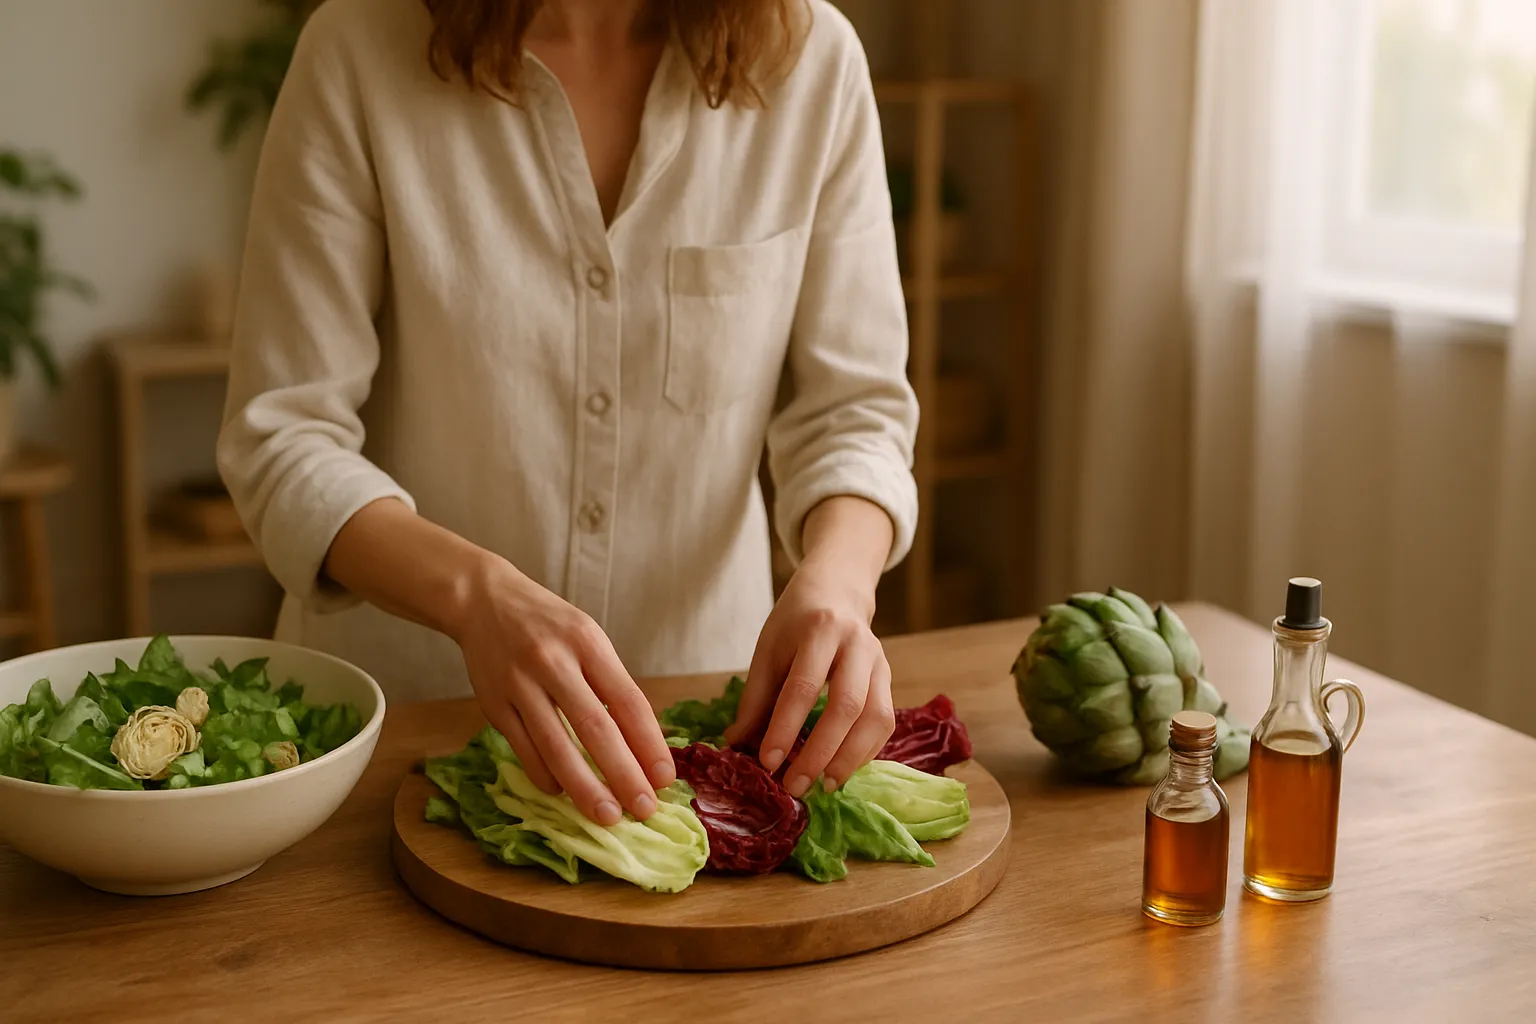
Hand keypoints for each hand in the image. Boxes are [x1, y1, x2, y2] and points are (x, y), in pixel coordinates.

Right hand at [448, 556, 675, 825]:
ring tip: (606, 815)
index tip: (665, 778)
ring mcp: (520, 684)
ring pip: (556, 746)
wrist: (483, 600)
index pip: (628, 701)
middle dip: (623, 774)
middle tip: (643, 809)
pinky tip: (562, 793)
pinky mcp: (492, 703)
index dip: (649, 743)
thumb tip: (642, 744)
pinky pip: (523, 748)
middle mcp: (554, 662)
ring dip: (584, 787)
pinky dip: (545, 775)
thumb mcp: (587, 638)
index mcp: (588, 643)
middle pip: (595, 728)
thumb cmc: (549, 625)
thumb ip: (611, 682)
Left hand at [724, 558, 894, 797]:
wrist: (836, 592)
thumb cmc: (796, 623)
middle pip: (847, 705)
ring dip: (850, 758)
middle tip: (796, 785)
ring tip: (824, 786)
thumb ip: (755, 698)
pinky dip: (865, 751)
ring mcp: (879, 662)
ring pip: (875, 717)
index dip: (785, 727)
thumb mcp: (768, 649)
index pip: (803, 686)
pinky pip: (885, 722)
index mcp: (819, 630)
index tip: (768, 762)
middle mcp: (856, 644)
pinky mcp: (889, 679)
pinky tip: (842, 770)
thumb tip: (736, 745)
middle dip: (820, 751)